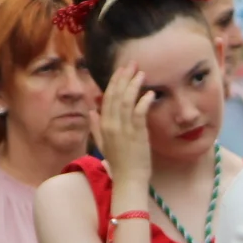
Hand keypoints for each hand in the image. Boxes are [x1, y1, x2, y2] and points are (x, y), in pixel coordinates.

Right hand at [99, 63, 155, 191]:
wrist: (129, 179)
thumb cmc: (119, 163)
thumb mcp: (103, 144)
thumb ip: (96, 127)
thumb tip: (92, 111)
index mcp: (103, 125)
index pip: (107, 98)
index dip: (114, 82)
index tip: (121, 70)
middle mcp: (111, 125)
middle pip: (116, 95)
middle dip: (124, 77)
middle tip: (132, 64)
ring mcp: (124, 129)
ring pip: (127, 101)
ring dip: (134, 85)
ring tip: (141, 73)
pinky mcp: (137, 134)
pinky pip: (139, 113)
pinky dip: (144, 101)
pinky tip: (150, 93)